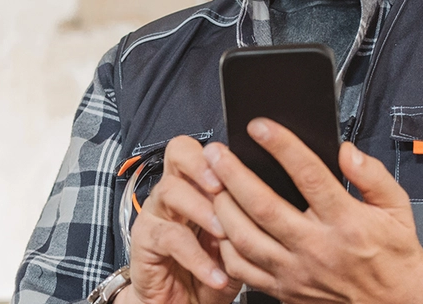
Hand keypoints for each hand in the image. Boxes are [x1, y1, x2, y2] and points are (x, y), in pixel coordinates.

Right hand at [121, 135, 242, 303]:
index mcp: (196, 186)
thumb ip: (248, 221)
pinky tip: (215, 272)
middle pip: (177, 152)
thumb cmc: (210, 271)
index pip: (199, 149)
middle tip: (222, 188)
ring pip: (170, 191)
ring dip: (201, 210)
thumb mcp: (237, 246)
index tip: (240, 168)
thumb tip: (277, 202)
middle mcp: (173, 193)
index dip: (216, 153)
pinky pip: (169, 238)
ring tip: (224, 233)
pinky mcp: (144, 241)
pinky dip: (197, 257)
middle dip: (201, 165)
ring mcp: (155, 214)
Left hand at [204, 119, 422, 303]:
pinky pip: (242, 269)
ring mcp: (296, 271)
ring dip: (222, 207)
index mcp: (346, 222)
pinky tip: (221, 225)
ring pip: (245, 237)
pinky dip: (225, 245)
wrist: (395, 303)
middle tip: (216, 152)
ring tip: (212, 183)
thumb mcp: (397, 208)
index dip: (281, 146)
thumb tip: (346, 151)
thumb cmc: (393, 255)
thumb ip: (373, 175)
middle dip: (232, 174)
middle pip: (263, 205)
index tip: (259, 126)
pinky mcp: (284, 290)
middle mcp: (317, 247)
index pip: (308, 175)